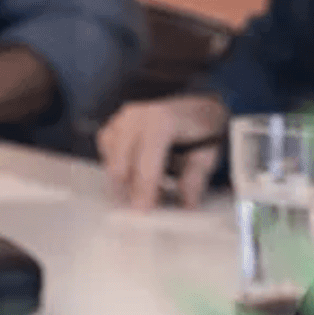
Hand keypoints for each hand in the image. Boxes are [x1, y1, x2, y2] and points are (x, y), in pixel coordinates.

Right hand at [98, 95, 228, 209]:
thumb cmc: (201, 127)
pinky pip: (106, 149)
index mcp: (162, 122)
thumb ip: (195, 178)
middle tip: (145, 206)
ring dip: (123, 179)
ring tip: (145, 188)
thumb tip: (185, 203)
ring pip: (110, 159)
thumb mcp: (207, 152)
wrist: (195, 103)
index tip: (144, 211)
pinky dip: (116, 164)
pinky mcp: (115, 123)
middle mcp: (137, 117)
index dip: (144, 191)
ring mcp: (123, 118)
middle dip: (130, 190)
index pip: (146, 164)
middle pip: (121, 165)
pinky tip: (133, 171)